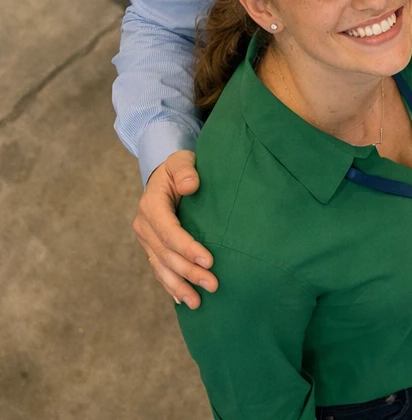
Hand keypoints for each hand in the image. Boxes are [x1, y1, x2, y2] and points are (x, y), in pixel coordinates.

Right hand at [132, 150, 216, 307]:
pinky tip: (182, 300)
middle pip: (166, 254)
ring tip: (197, 302)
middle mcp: (144, 226)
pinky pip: (159, 269)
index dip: (188, 248)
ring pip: (161, 267)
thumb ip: (185, 170)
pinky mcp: (152, 247)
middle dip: (188, 272)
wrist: (165, 175)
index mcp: (151, 206)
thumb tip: (191, 185)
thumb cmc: (179, 167)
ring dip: (179, 286)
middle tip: (213, 285)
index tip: (209, 261)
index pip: (169, 231)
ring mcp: (147, 239)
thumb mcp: (181, 161)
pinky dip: (170, 285)